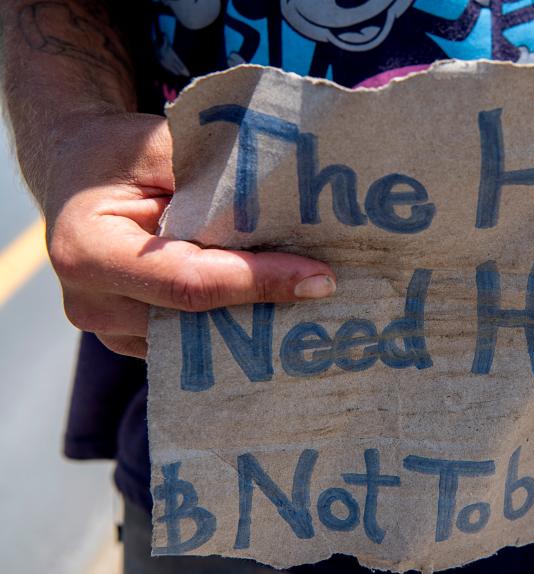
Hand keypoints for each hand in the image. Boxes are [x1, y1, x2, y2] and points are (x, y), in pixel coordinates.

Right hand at [44, 112, 335, 358]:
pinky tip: (286, 310)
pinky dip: (239, 326)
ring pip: (202, 342)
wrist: (78, 176)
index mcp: (89, 250)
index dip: (258, 281)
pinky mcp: (135, 342)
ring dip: (260, 323)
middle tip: (334, 293)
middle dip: (269, 307)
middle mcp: (91, 304)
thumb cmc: (122, 155)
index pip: (189, 280)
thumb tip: (294, 205)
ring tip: (318, 301)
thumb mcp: (162, 147)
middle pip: (199, 321)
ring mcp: (112, 331)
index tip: (319, 277)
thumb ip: (215, 178)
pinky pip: (195, 345)